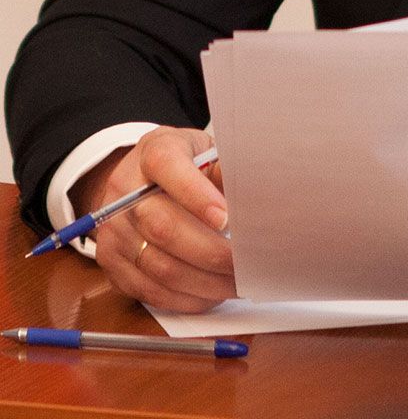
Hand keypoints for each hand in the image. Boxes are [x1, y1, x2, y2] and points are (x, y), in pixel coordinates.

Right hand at [76, 127, 235, 312]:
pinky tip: (211, 293)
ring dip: (204, 283)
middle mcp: (125, 192)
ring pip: (159, 267)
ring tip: (236, 284)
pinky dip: (186, 298)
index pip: (167, 167)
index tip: (226, 219)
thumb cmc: (181, 164)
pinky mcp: (111, 264)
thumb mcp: (203, 150)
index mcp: (152, 152)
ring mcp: (114, 231)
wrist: (134, 181)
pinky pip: (150, 292)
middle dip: (210, 252)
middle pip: (163, 228)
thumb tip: (255, 196)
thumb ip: (224, 169)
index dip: (196, 194)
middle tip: (244, 264)